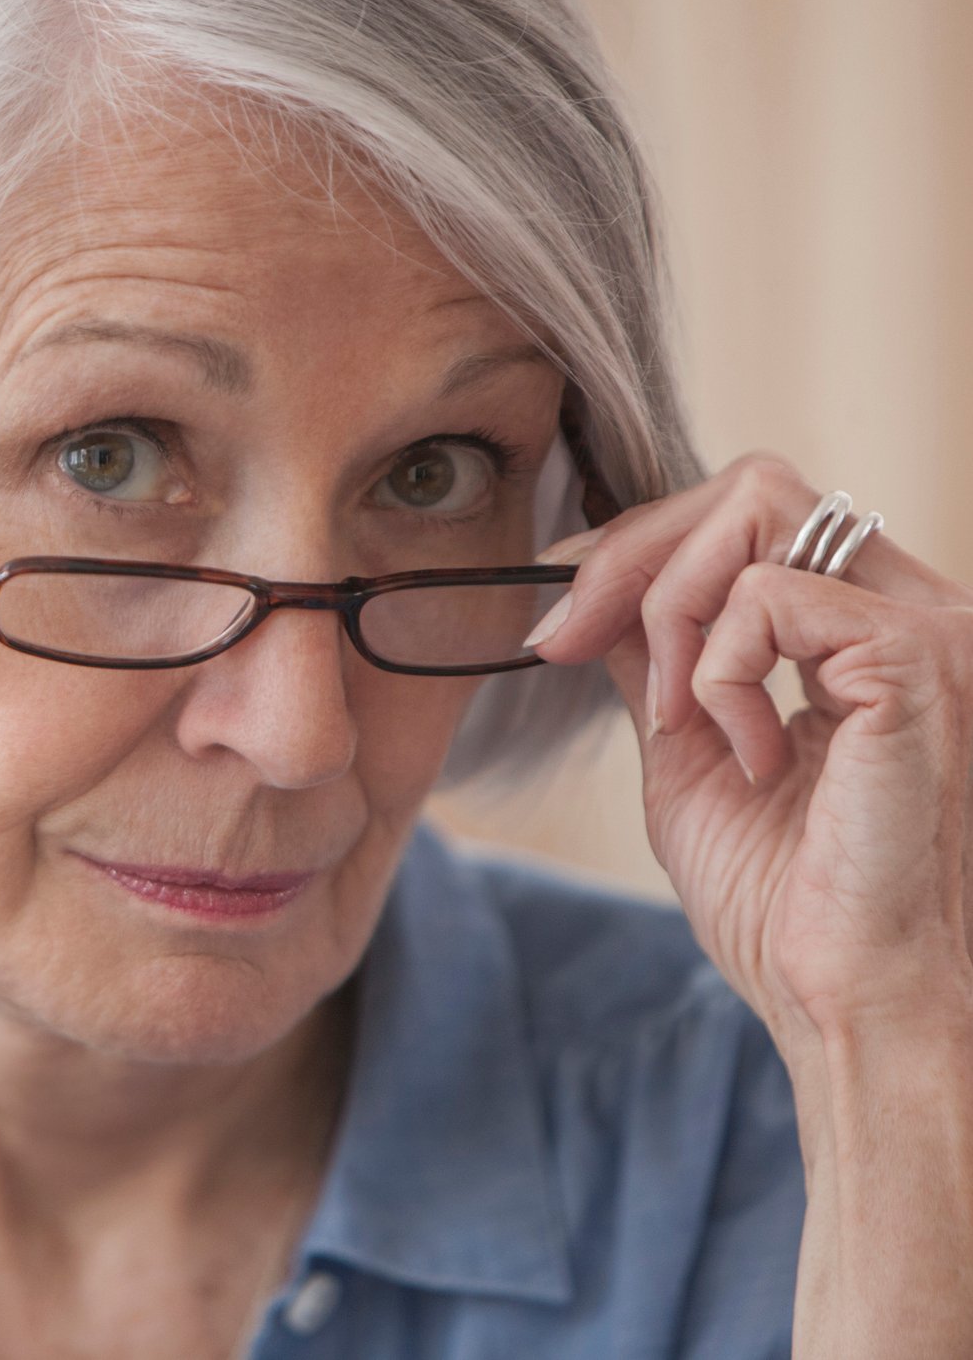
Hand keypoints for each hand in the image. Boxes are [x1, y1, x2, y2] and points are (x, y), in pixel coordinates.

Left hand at [526, 454, 972, 1042]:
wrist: (852, 1001)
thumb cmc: (789, 906)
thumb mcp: (690, 757)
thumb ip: (657, 666)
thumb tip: (591, 599)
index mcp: (866, 631)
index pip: (750, 511)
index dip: (635, 546)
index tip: (557, 619)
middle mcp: (915, 609)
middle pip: (752, 485)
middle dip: (631, 554)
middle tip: (568, 642)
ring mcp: (929, 628)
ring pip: (758, 509)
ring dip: (671, 613)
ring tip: (684, 726)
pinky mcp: (920, 660)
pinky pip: (770, 594)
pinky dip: (720, 672)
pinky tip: (750, 758)